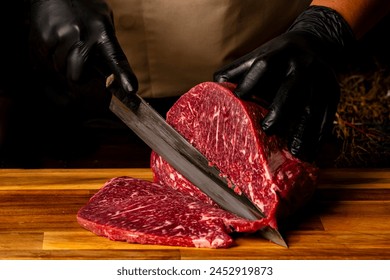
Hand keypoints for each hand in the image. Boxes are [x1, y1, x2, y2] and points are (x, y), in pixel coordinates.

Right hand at [29, 0, 136, 94]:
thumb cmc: (84, 9)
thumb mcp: (103, 21)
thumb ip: (107, 46)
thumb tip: (111, 76)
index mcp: (103, 31)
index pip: (116, 58)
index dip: (123, 76)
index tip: (131, 90)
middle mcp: (84, 35)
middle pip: (77, 76)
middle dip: (77, 73)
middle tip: (78, 58)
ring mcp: (63, 35)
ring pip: (61, 68)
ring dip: (62, 62)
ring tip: (66, 41)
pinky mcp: (46, 36)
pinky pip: (47, 58)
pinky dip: (50, 52)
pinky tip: (55, 36)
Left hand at [214, 6, 354, 161]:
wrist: (318, 43)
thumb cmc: (279, 57)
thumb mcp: (259, 56)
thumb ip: (237, 71)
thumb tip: (213, 88)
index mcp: (279, 53)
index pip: (264, 65)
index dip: (251, 81)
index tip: (239, 97)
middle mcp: (302, 64)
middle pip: (292, 87)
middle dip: (280, 109)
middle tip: (268, 130)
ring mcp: (321, 78)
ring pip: (313, 106)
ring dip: (305, 131)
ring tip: (296, 153)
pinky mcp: (333, 91)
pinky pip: (328, 114)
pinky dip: (320, 134)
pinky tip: (312, 151)